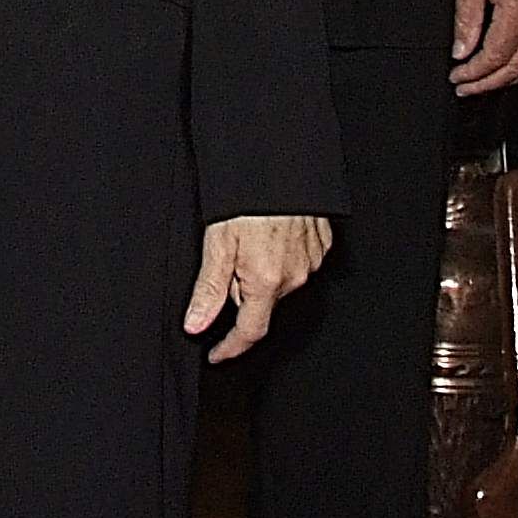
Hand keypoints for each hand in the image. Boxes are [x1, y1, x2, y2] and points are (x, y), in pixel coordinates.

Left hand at [186, 213, 331, 361]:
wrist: (280, 164)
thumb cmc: (248, 199)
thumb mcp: (218, 244)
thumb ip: (207, 290)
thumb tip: (196, 325)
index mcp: (267, 281)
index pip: (250, 331)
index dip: (230, 347)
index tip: (216, 353)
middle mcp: (295, 277)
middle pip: (261, 301)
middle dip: (241, 289)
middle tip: (228, 255)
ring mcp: (312, 262)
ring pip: (279, 282)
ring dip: (261, 272)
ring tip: (250, 237)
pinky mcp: (322, 245)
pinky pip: (297, 263)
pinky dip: (280, 256)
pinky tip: (269, 234)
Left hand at [452, 0, 517, 95]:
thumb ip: (466, 18)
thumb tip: (462, 51)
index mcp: (517, 12)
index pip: (494, 57)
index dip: (474, 73)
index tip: (457, 77)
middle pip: (516, 67)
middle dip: (489, 83)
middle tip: (468, 88)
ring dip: (510, 78)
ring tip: (488, 83)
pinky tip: (514, 65)